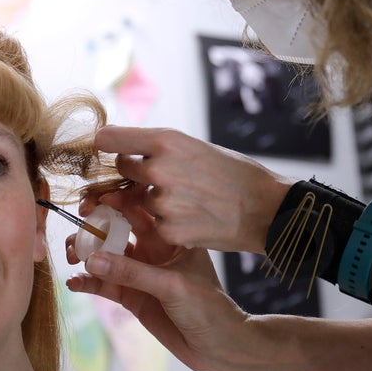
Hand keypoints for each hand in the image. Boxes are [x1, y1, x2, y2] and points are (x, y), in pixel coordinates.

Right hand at [65, 199, 250, 370]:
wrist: (218, 347)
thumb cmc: (208, 308)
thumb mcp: (172, 285)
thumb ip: (132, 272)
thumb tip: (91, 258)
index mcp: (170, 236)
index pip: (139, 209)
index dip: (115, 202)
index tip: (93, 204)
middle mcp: (153, 249)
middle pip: (116, 229)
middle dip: (93, 227)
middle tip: (76, 233)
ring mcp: (140, 272)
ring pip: (105, 256)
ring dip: (85, 254)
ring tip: (70, 258)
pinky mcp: (130, 296)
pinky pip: (103, 284)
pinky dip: (87, 281)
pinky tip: (74, 283)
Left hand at [90, 126, 293, 252]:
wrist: (265, 207)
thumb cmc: (232, 173)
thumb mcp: (195, 147)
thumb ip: (158, 149)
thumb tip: (118, 147)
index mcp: (166, 141)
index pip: (110, 139)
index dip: (108, 144)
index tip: (106, 146)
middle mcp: (159, 170)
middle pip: (122, 170)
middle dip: (136, 174)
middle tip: (166, 177)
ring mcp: (162, 203)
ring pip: (140, 201)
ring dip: (156, 202)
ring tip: (191, 200)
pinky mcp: (169, 231)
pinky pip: (155, 225)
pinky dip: (170, 224)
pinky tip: (194, 219)